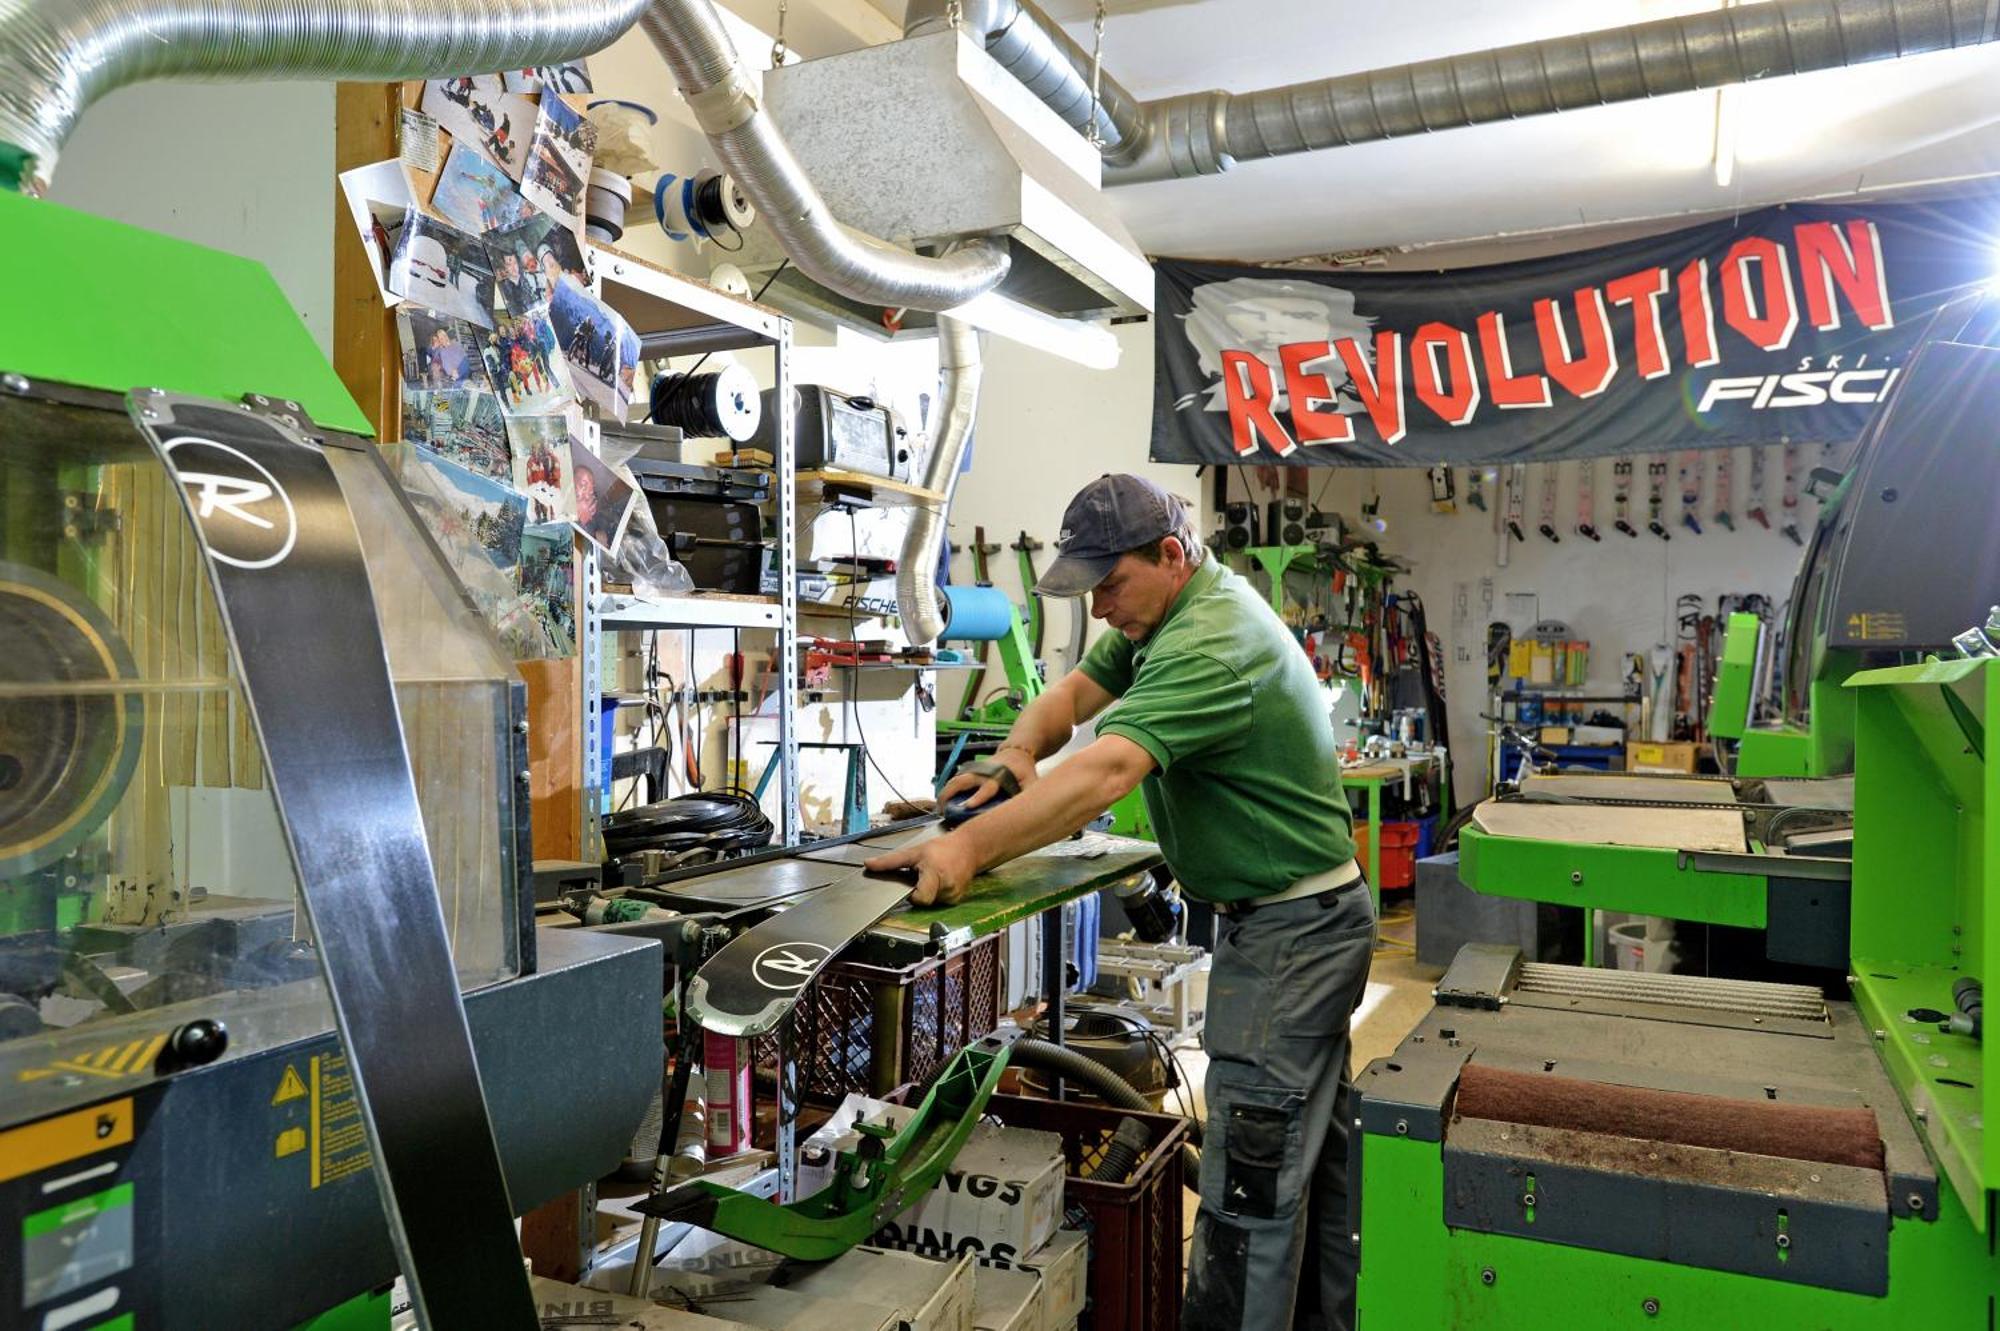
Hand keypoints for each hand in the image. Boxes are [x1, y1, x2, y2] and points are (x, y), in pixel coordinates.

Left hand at [864, 833, 980, 906]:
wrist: (970, 847)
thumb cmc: (943, 848)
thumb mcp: (914, 851)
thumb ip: (891, 861)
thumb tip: (869, 865)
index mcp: (935, 874)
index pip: (920, 899)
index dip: (913, 894)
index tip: (913, 884)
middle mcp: (946, 887)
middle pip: (924, 901)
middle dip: (920, 890)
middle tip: (923, 876)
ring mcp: (954, 895)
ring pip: (932, 902)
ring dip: (929, 891)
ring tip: (933, 875)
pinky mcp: (957, 899)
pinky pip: (940, 901)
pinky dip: (937, 892)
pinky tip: (940, 880)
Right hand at [937, 747, 1037, 810]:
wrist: (1016, 753)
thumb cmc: (1024, 770)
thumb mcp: (1031, 782)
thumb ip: (1028, 796)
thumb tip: (1025, 815)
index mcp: (999, 775)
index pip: (987, 788)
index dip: (977, 797)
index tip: (967, 806)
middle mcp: (984, 771)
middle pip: (963, 781)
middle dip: (950, 794)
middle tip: (942, 810)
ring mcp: (975, 769)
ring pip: (956, 779)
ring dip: (945, 792)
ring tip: (939, 808)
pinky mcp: (971, 770)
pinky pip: (956, 779)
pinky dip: (948, 789)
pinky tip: (943, 801)